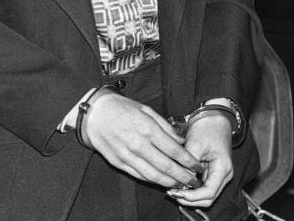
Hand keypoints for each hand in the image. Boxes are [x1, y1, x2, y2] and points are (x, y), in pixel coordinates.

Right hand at [80, 91, 201, 188]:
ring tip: (181, 185)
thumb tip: (181, 141)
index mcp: (147, 129)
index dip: (189, 161)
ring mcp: (127, 155)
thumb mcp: (146, 110)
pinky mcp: (119, 162)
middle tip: (194, 181)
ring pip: (153, 176)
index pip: (174, 151)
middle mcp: (138, 144)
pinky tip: (162, 181)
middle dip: (184, 176)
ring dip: (170, 182)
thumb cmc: (122, 109)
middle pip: (166, 167)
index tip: (198, 166)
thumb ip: (165, 127)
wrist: (95, 114)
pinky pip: (140, 176)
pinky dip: (153, 181)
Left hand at [167, 113, 233, 208]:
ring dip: (190, 196)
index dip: (192, 196)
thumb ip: (188, 163)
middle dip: (189, 199)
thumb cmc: (207, 127)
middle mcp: (223, 175)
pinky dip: (191, 189)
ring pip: (205, 195)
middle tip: (172, 193)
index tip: (176, 192)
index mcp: (223, 168)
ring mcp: (218, 175)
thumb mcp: (195, 144)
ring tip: (172, 190)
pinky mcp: (211, 173)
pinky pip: (202, 187)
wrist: (214, 117)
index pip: (209, 193)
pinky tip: (178, 184)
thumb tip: (178, 179)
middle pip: (208, 198)